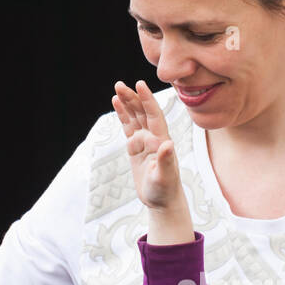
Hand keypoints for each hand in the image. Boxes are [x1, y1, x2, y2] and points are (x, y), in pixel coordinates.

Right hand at [113, 80, 190, 226]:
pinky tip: (117, 105)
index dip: (147, 100)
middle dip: (133, 98)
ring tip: (117, 90)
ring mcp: (144, 141)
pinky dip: (123, 116)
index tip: (139, 85)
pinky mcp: (136, 147)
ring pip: (135, 117)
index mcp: (161, 140)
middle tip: (120, 85)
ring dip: (127, 103)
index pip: (154, 115)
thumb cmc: (165, 189)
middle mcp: (154, 137)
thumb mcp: (165, 176)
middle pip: (142, 112)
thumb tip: (168, 144)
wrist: (162, 199)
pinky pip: (128, 127)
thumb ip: (166, 160)